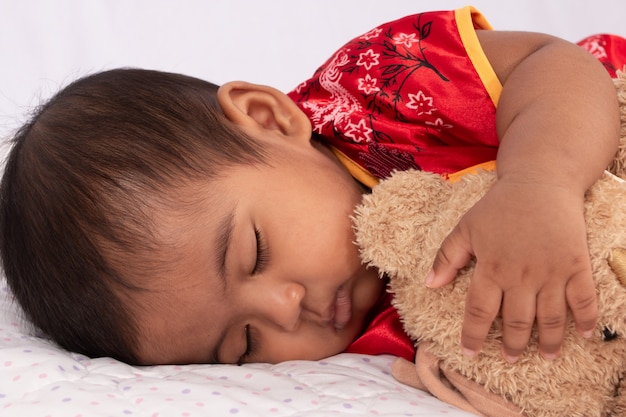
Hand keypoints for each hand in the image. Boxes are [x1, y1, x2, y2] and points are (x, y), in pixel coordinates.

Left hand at [425, 178, 597, 361]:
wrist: (540, 181)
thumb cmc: (499, 206)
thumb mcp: (465, 228)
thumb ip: (447, 257)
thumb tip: (429, 285)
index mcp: (491, 268)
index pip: (479, 311)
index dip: (473, 336)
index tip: (469, 354)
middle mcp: (521, 275)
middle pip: (516, 322)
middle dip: (512, 346)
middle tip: (510, 358)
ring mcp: (551, 272)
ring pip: (550, 319)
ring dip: (548, 342)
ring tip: (545, 357)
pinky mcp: (576, 265)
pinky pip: (584, 300)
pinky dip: (585, 320)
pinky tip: (582, 335)